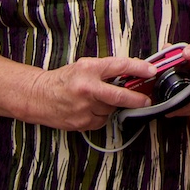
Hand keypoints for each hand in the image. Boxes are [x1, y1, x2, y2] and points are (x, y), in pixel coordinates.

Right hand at [21, 55, 164, 130]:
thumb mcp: (84, 66)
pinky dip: (100, 116)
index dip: (139, 68)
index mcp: (89, 69)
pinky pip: (101, 121)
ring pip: (111, 109)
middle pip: (120, 96)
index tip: (151, 71)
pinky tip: (89, 109)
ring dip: (110, 106)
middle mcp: (87, 88)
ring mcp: (84, 107)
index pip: (120, 66)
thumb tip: (131, 72)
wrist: (38, 96)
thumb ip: (106, 69)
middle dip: (137, 99)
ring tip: (96, 99)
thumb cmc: (64, 79)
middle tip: (146, 100)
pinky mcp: (81, 123)